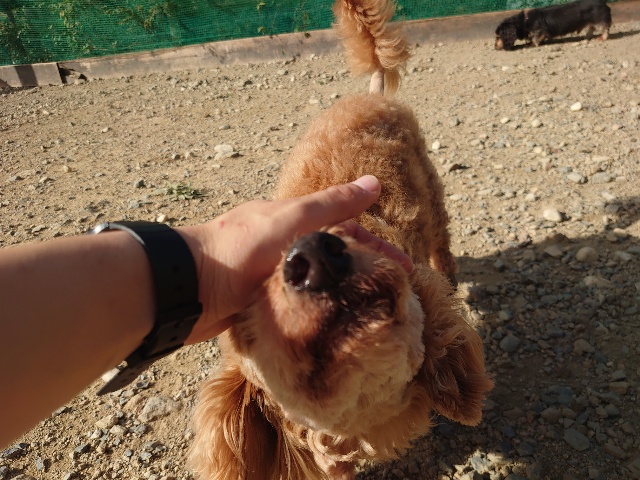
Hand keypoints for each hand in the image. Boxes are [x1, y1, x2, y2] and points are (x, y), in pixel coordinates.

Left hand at [179, 175, 411, 343]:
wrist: (186, 288)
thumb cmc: (237, 248)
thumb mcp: (288, 220)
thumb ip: (330, 204)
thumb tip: (375, 183)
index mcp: (293, 224)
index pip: (345, 232)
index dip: (376, 247)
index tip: (403, 269)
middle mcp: (285, 250)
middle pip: (334, 261)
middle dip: (363, 274)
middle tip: (391, 298)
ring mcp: (273, 279)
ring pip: (317, 286)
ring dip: (342, 297)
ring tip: (369, 316)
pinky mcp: (262, 307)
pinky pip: (298, 308)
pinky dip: (318, 314)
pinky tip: (333, 328)